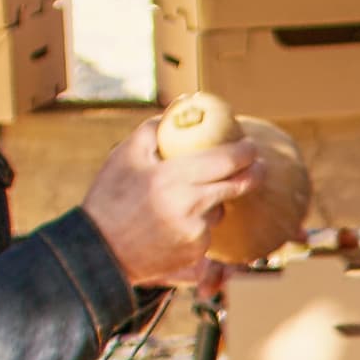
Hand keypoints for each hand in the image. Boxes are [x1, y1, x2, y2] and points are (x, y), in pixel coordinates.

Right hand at [81, 118, 254, 290]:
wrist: (101, 250)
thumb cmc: (110, 197)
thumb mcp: (125, 156)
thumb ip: (154, 129)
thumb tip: (181, 107)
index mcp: (172, 178)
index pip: (224, 161)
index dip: (245, 152)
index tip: (253, 146)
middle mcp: (189, 206)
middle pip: (236, 186)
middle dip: (252, 173)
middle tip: (258, 165)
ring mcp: (196, 232)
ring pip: (219, 210)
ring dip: (213, 201)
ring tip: (179, 202)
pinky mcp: (197, 252)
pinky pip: (207, 231)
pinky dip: (198, 223)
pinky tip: (172, 224)